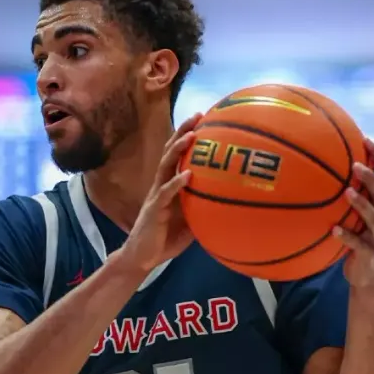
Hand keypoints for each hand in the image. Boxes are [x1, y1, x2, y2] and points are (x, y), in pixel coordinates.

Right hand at [117, 113, 202, 273]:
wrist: (142, 258)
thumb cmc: (166, 239)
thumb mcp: (192, 222)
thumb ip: (205, 208)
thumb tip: (231, 203)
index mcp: (170, 185)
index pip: (177, 154)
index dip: (187, 136)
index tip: (204, 119)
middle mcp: (161, 185)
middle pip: (170, 152)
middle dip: (183, 132)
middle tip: (198, 116)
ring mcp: (156, 195)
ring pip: (166, 166)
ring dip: (178, 150)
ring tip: (192, 136)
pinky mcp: (154, 209)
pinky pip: (166, 193)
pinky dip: (177, 182)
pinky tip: (188, 174)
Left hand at [333, 139, 373, 289]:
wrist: (367, 278)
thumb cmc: (358, 240)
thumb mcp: (357, 216)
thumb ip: (350, 195)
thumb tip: (326, 169)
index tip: (366, 139)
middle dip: (371, 178)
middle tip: (355, 165)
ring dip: (361, 204)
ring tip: (346, 192)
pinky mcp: (372, 256)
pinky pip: (359, 245)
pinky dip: (347, 237)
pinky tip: (333, 229)